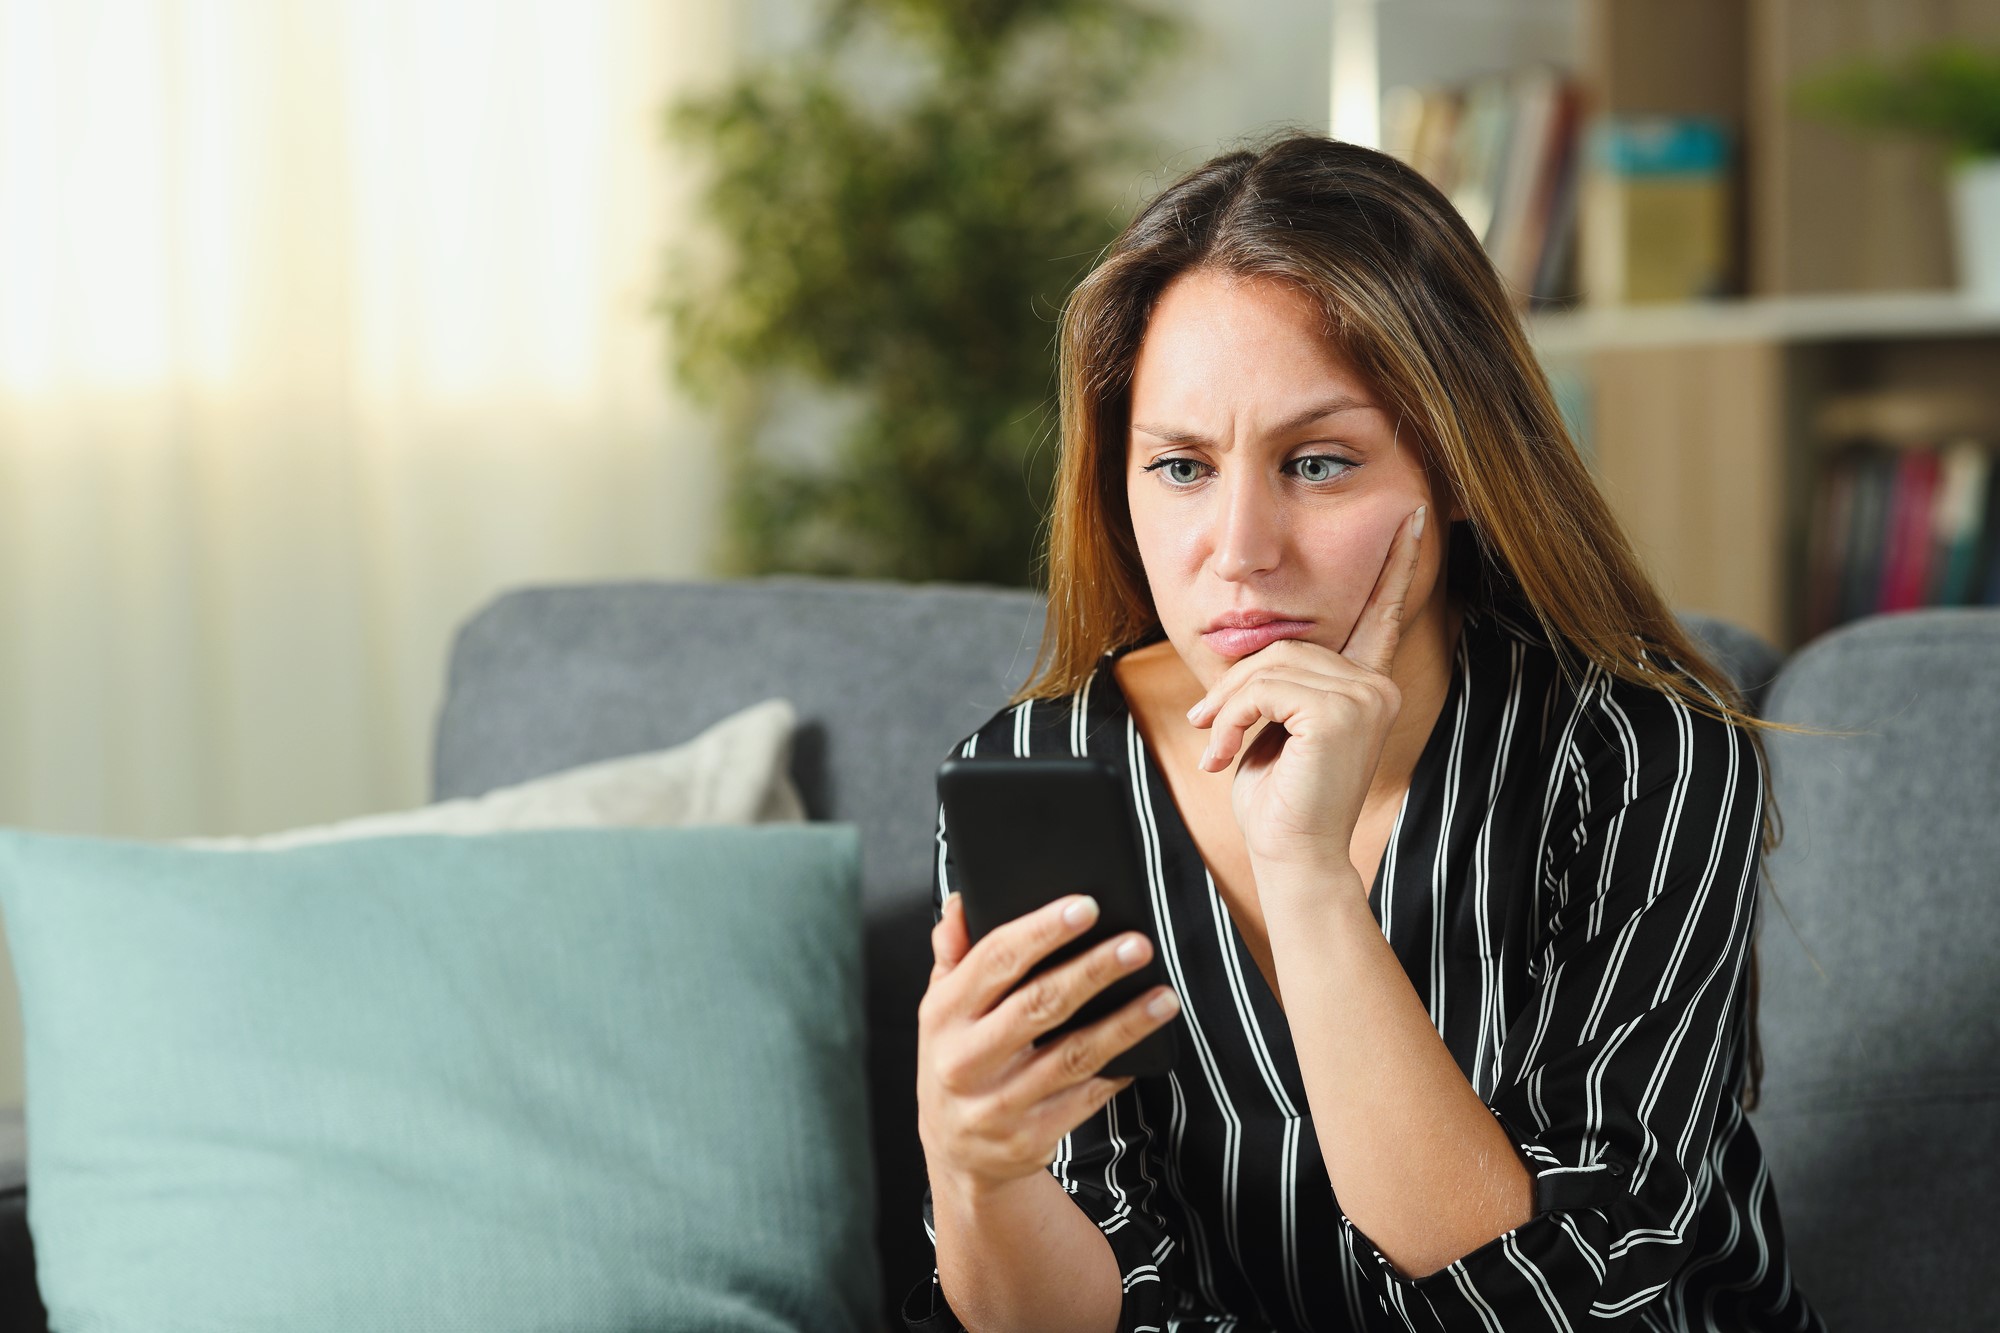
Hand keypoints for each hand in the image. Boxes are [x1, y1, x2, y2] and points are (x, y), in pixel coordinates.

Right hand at [915, 891, 1179, 1196]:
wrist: (957, 1157)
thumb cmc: (958, 1062)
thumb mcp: (941, 1010)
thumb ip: (954, 955)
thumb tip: (963, 902)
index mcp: (943, 1015)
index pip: (994, 960)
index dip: (1042, 930)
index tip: (1085, 907)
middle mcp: (965, 1060)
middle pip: (1039, 1004)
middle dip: (1093, 970)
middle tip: (1137, 945)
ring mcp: (997, 1104)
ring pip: (1073, 1055)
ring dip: (1125, 1023)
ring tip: (1163, 997)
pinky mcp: (1029, 1138)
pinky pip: (1086, 1098)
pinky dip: (1119, 1070)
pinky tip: (1147, 1047)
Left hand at [1183, 504, 1426, 870]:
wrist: (1292, 857)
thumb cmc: (1279, 799)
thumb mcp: (1272, 727)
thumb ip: (1275, 682)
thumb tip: (1244, 647)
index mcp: (1366, 685)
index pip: (1382, 613)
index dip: (1397, 564)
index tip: (1415, 515)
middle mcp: (1375, 686)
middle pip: (1285, 646)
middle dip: (1235, 687)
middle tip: (1209, 731)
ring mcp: (1364, 697)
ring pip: (1268, 666)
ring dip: (1227, 708)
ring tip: (1218, 750)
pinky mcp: (1340, 712)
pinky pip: (1263, 689)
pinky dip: (1231, 719)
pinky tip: (1227, 755)